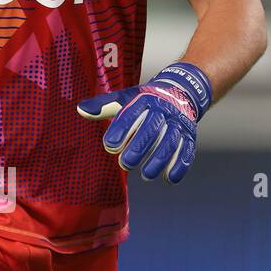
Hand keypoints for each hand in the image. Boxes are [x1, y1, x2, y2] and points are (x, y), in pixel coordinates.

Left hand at [76, 62, 211, 183]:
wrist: (180, 93)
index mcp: (144, 100)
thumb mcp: (125, 98)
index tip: (110, 145)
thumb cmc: (145, 101)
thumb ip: (103, 106)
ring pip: (170, 142)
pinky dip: (179, 165)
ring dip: (159, 160)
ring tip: (146, 175)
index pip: (132, 114)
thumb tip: (80, 110)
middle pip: (152, 129)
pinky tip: (169, 178)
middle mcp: (163, 110)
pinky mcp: (189, 136)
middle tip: (125, 164)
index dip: (121, 129)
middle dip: (139, 148)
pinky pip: (187, 151)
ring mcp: (178, 123)